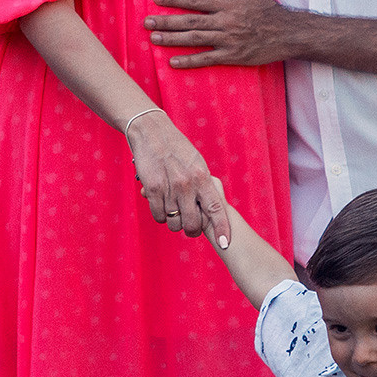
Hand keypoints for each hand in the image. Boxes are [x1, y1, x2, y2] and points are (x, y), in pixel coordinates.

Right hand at [125, 112, 227, 242]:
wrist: (152, 132)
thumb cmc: (177, 148)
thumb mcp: (197, 163)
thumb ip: (204, 185)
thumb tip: (209, 206)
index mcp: (202, 177)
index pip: (216, 208)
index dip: (221, 228)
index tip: (225, 244)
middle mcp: (186, 184)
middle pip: (192, 222)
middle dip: (192, 230)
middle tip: (190, 229)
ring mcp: (168, 188)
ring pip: (173, 222)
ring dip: (174, 222)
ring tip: (173, 211)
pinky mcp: (151, 189)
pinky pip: (158, 215)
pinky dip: (160, 215)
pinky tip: (161, 205)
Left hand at [146, 0, 300, 68]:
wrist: (288, 33)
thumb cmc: (267, 10)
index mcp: (227, 5)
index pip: (195, 0)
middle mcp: (225, 22)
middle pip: (190, 21)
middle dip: (166, 21)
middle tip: (146, 22)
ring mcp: (228, 40)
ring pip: (195, 39)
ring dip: (172, 39)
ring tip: (153, 38)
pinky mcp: (232, 56)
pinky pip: (207, 59)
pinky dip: (190, 61)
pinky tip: (173, 62)